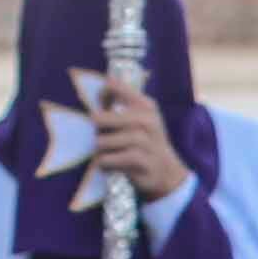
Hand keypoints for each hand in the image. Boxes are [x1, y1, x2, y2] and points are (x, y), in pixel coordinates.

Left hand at [89, 79, 190, 205]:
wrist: (166, 172)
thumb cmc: (146, 142)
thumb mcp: (140, 119)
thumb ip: (120, 107)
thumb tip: (91, 106)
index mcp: (145, 104)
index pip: (113, 86)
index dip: (100, 96)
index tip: (102, 109)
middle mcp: (146, 119)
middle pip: (99, 118)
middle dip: (96, 131)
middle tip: (103, 138)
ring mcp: (145, 140)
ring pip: (101, 142)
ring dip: (100, 151)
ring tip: (109, 154)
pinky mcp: (140, 161)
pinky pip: (107, 160)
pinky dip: (104, 164)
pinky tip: (111, 165)